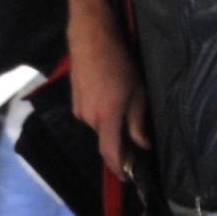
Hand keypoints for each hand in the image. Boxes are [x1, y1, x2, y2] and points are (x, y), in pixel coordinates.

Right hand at [69, 30, 149, 177]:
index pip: (110, 153)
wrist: (91, 38)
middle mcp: (88, 118)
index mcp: (106, 118)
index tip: (128, 178)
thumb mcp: (137, 92)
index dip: (119, 169)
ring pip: (98, 126)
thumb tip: (142, 145)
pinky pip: (90, 114)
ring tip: (122, 104)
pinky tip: (109, 95)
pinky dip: (101, 112)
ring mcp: (78, 109)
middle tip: (135, 136)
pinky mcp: (74, 100)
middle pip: (105, 140)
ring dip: (110, 123)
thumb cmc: (118, 62)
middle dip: (119, 141)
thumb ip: (137, 122)